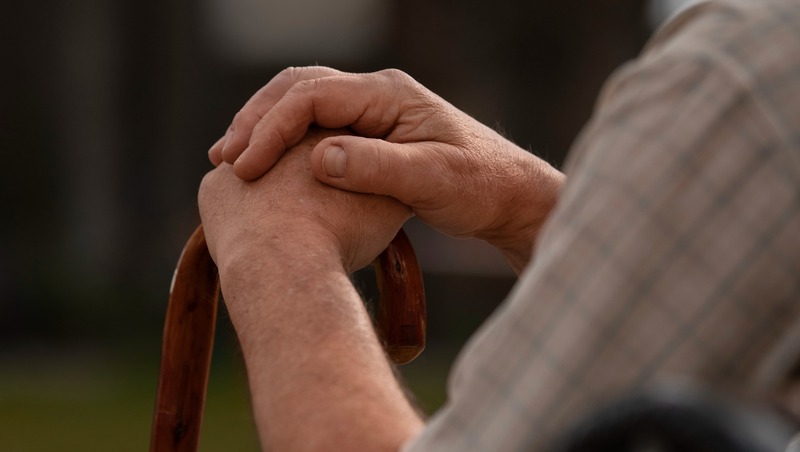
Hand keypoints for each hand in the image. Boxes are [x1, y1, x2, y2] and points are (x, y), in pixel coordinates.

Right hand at [209, 66, 563, 270]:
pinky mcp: (371, 134)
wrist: (508, 195)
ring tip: (232, 160)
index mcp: (389, 94)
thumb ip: (379, 168)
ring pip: (302, 105)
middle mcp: (376, 94)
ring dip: (265, 128)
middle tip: (224, 159)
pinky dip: (285, 142)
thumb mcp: (434, 180)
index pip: (312, 95)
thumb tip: (320, 158)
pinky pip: (315, 127)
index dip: (271, 127)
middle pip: (298, 89)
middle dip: (256, 121)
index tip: (246, 166)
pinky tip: (268, 167)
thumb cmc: (479, 186)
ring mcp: (372, 112)